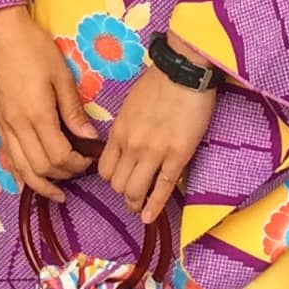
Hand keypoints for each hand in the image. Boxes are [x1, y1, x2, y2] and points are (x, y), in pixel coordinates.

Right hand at [0, 7, 96, 201]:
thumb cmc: (33, 48)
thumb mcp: (61, 76)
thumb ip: (74, 111)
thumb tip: (90, 138)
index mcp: (36, 115)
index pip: (58, 156)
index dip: (76, 164)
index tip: (89, 160)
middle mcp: (16, 126)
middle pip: (39, 168)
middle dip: (62, 175)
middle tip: (78, 171)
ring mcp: (2, 125)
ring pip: (19, 168)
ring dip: (39, 183)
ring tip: (55, 191)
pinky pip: (6, 156)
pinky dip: (19, 172)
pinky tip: (30, 176)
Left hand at [98, 62, 214, 223]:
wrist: (183, 71)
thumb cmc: (158, 83)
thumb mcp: (130, 105)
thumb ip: (126, 128)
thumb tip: (126, 144)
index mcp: (119, 132)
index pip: (105, 170)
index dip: (112, 179)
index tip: (121, 179)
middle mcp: (131, 146)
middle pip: (118, 184)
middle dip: (124, 193)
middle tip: (133, 195)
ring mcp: (154, 153)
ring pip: (135, 191)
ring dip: (136, 202)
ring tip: (141, 207)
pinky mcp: (178, 156)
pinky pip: (163, 188)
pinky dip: (155, 206)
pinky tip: (150, 217)